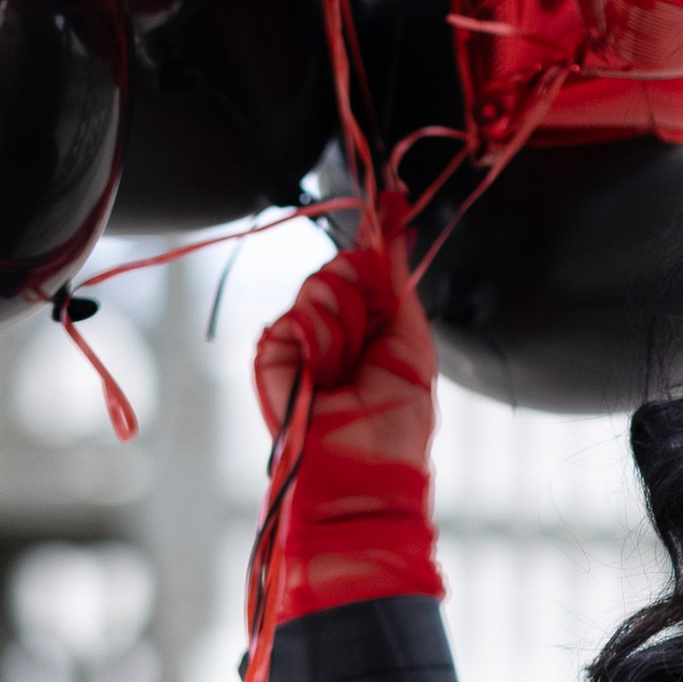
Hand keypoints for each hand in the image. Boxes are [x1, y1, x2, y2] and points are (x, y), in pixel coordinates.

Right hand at [252, 217, 442, 622]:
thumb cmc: (394, 433)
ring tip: (347, 376)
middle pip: (345, 267)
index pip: (366, 267)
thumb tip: (398, 224)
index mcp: (367, 329)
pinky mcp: (272, 356)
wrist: (359, 483)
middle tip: (369, 349)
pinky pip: (297, 316)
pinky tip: (323, 378)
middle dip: (367, 299)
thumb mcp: (411, 347)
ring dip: (347, 330)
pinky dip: (319, 344)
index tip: (392, 198)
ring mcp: (299, 342)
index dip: (379, 236)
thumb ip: (400, 285)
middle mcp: (331, 331)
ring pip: (322, 288)